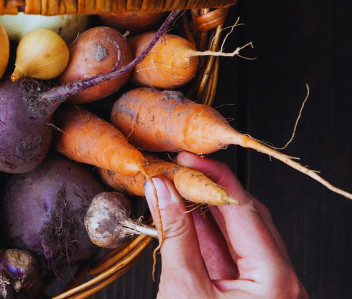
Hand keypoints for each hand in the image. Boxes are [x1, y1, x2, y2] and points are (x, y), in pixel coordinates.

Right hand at [145, 153, 307, 298]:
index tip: (188, 159)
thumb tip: (162, 189)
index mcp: (276, 281)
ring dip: (207, 212)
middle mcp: (282, 284)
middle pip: (247, 218)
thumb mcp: (184, 289)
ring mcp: (270, 292)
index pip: (244, 208)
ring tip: (177, 189)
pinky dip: (209, 237)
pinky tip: (185, 218)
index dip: (213, 177)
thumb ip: (175, 235)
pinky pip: (234, 257)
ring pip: (240, 237)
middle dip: (210, 191)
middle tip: (181, 170)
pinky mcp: (255, 298)